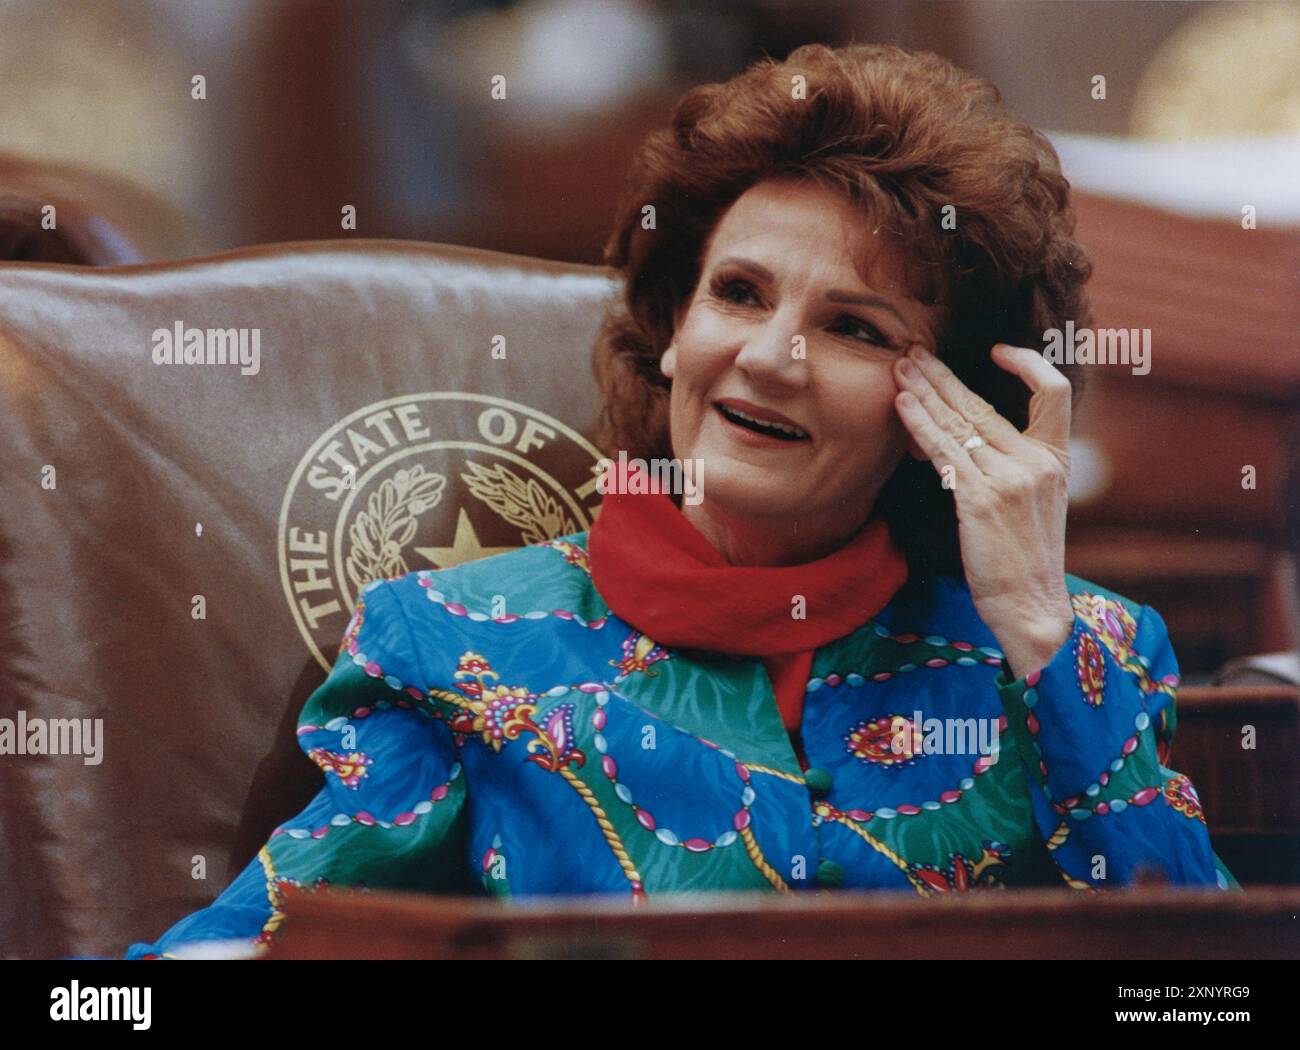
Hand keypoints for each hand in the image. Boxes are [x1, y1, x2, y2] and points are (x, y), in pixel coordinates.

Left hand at [893, 343, 1075, 678]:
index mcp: (1056, 459)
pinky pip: (945, 451)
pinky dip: (920, 425)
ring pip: (959, 423)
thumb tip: (963, 437)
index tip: (996, 350)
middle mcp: (1037, 463)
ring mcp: (1010, 479)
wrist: (1031, 606)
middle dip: (943, 375)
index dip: (1028, 364)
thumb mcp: (1031, 504)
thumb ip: (1009, 466)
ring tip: (898, 369)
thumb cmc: (1024, 560)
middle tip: (913, 352)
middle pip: (984, 404)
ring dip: (924, 392)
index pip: (1054, 392)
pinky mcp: (982, 499)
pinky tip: (902, 407)